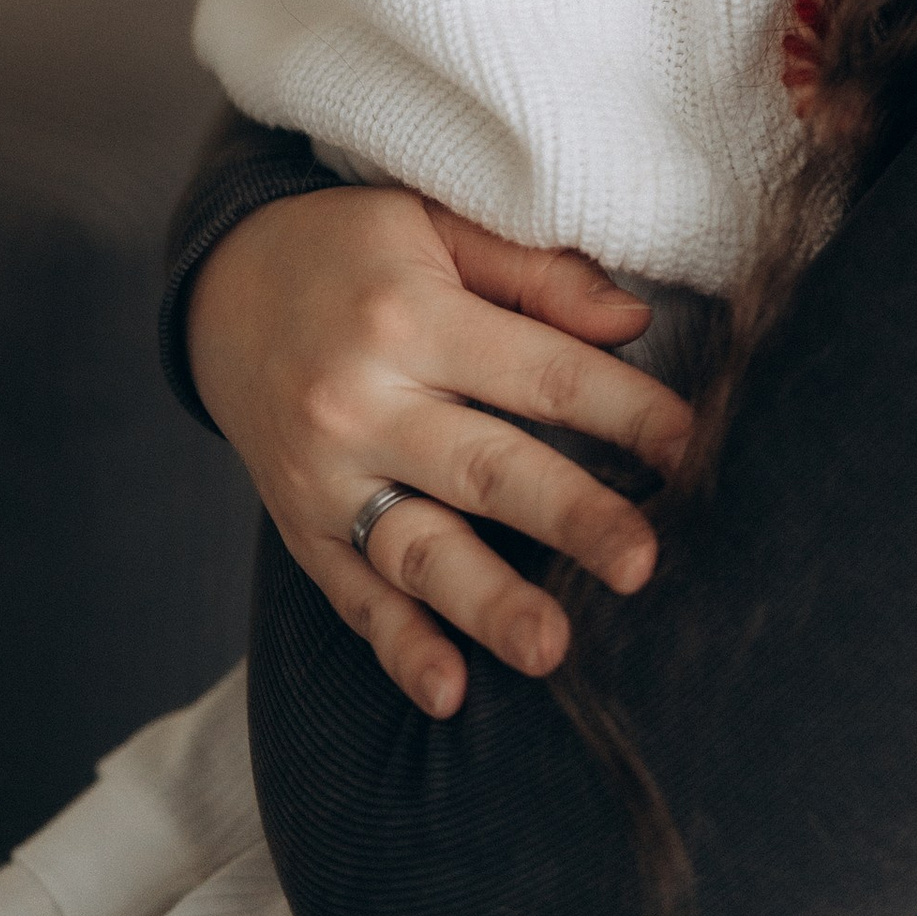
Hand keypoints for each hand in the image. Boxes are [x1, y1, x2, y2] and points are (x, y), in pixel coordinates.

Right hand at [184, 182, 692, 715]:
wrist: (223, 287)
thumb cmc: (356, 252)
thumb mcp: (437, 225)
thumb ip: (537, 275)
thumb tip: (634, 321)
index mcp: (410, 315)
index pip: (538, 372)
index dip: (622, 407)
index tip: (693, 444)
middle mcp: (361, 400)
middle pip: (484, 468)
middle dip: (570, 518)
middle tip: (642, 563)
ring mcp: (325, 475)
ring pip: (417, 548)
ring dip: (487, 603)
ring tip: (552, 649)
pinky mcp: (301, 528)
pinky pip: (353, 596)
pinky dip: (400, 647)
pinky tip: (449, 690)